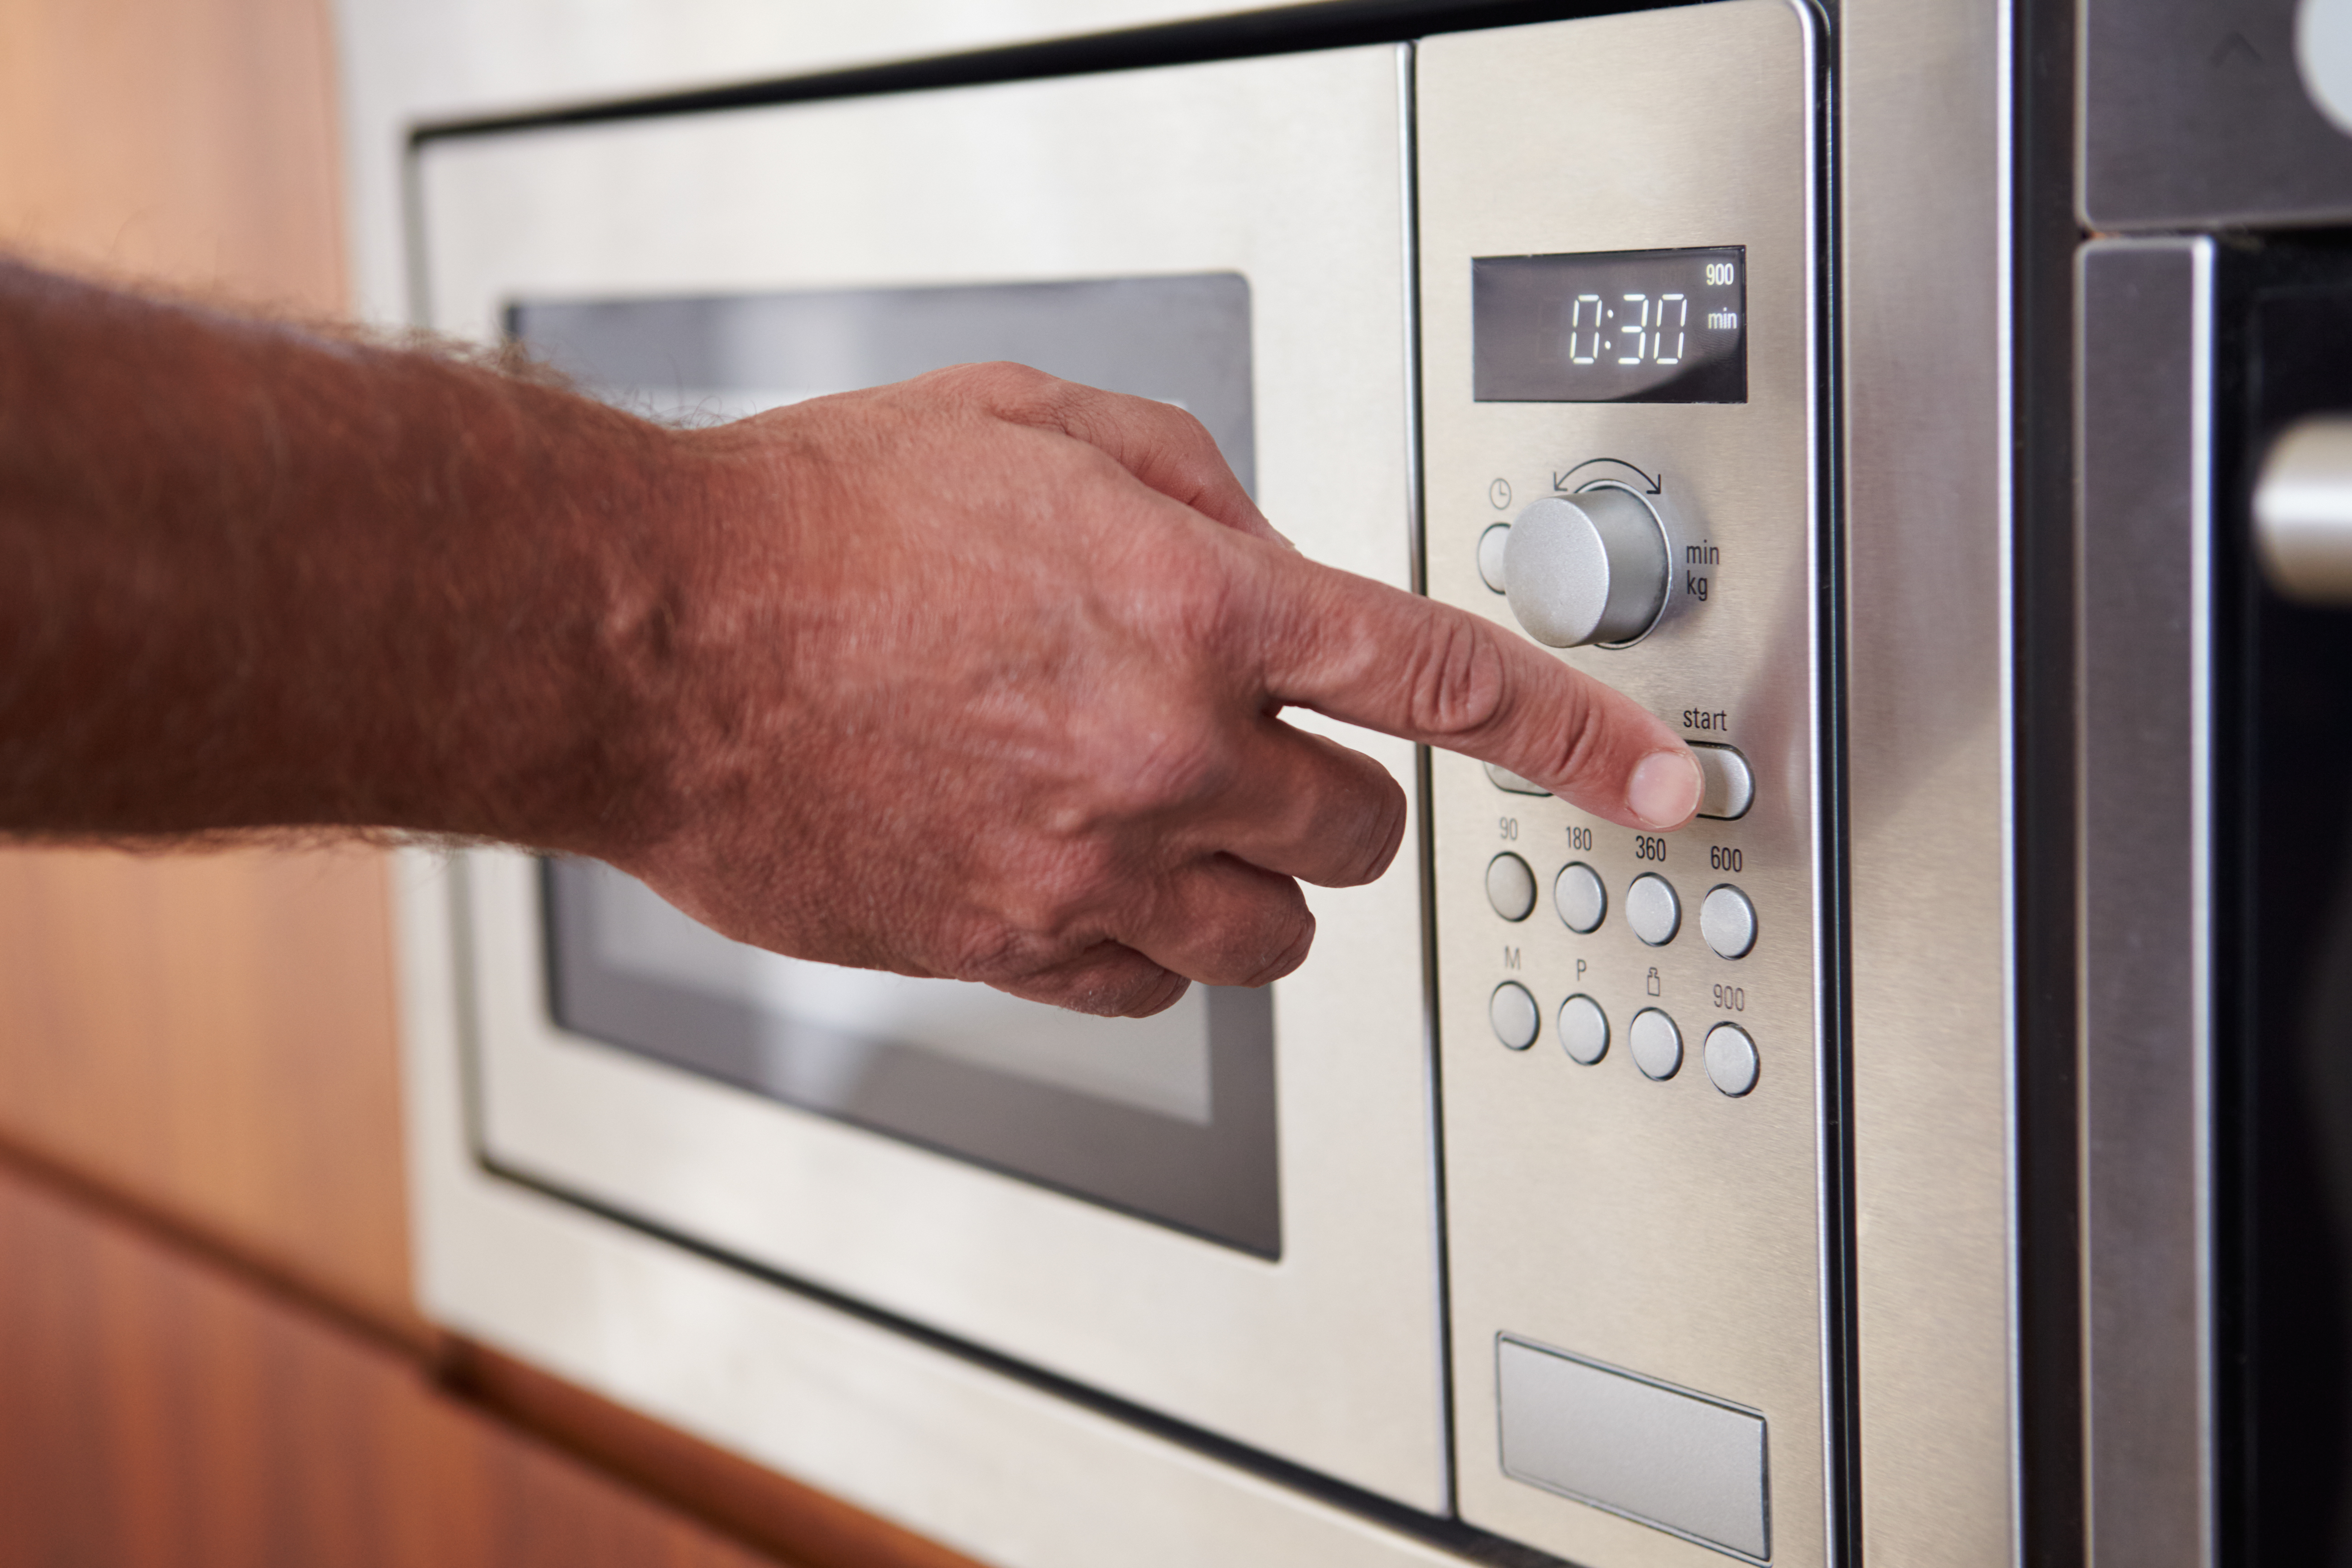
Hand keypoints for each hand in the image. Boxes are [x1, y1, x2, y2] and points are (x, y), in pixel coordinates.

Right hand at [605, 363, 1700, 1016]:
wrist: (648, 636)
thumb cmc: (817, 522)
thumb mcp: (1033, 422)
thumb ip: (1191, 484)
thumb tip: (1262, 554)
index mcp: (1194, 603)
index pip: (1445, 682)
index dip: (1575, 736)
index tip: (1652, 780)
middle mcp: (1162, 749)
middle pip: (1359, 837)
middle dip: (1338, 801)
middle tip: (1268, 757)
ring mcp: (1085, 865)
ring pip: (1271, 939)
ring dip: (1255, 884)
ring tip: (1172, 821)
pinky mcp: (1004, 948)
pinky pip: (1150, 987)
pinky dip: (1148, 941)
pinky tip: (1084, 870)